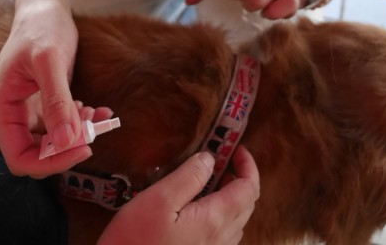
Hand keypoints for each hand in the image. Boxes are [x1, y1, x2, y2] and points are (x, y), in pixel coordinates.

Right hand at [0, 0, 104, 177]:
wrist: (45, 8)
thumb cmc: (42, 28)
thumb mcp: (50, 61)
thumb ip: (56, 102)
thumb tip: (65, 142)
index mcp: (1, 107)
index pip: (19, 157)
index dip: (50, 162)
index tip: (81, 149)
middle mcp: (10, 112)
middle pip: (35, 153)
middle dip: (66, 148)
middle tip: (94, 134)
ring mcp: (26, 109)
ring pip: (51, 141)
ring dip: (77, 135)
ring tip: (99, 118)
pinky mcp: (43, 102)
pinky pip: (61, 124)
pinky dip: (80, 122)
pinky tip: (99, 111)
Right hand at [98, 147, 259, 244]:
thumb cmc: (136, 239)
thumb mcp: (160, 199)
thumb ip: (189, 176)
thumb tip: (210, 159)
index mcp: (214, 220)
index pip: (249, 189)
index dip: (248, 165)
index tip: (236, 148)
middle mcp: (220, 240)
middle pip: (246, 205)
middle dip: (241, 179)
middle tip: (224, 161)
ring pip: (237, 221)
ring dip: (233, 197)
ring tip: (213, 181)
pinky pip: (223, 235)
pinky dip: (222, 214)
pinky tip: (200, 208)